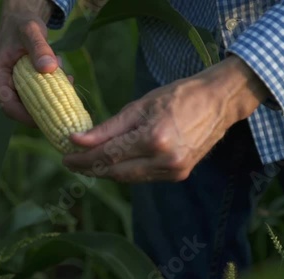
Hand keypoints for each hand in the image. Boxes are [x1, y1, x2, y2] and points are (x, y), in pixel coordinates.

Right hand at [0, 0, 58, 125]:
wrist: (20, 23)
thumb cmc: (21, 25)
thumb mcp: (31, 31)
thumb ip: (39, 48)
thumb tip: (48, 68)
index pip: (9, 107)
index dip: (29, 117)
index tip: (53, 116)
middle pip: (20, 111)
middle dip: (45, 107)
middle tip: (67, 93)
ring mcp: (7, 90)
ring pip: (30, 106)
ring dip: (50, 98)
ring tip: (66, 80)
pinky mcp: (18, 90)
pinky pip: (34, 100)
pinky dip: (50, 93)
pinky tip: (64, 79)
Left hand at [63, 56, 269, 182]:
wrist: (218, 102)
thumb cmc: (179, 95)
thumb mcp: (140, 105)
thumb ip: (108, 127)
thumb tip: (78, 140)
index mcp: (153, 139)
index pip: (108, 155)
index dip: (83, 158)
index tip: (65, 155)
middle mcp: (164, 161)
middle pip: (116, 172)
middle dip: (91, 168)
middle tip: (72, 161)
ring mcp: (174, 171)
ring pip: (129, 178)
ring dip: (107, 171)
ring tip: (88, 162)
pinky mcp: (179, 175)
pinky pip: (144, 177)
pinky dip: (126, 171)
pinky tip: (115, 163)